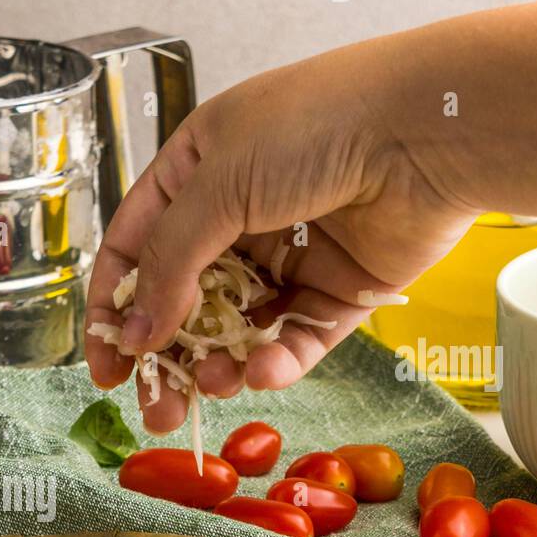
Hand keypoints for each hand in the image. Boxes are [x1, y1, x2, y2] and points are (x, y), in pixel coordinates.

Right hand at [84, 47, 478, 432]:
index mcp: (196, 173)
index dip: (115, 308)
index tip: (108, 367)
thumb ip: (169, 264)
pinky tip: (265, 371)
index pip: (136, 248)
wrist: (427, 128)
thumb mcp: (216, 185)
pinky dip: (277, 361)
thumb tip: (135, 334)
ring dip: (219, 365)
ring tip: (215, 385)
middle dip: (168, 359)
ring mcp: (288, 255)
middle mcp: (237, 215)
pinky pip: (296, 338)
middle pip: (182, 301)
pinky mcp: (337, 291)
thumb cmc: (315, 126)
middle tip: (158, 410)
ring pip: (236, 330)